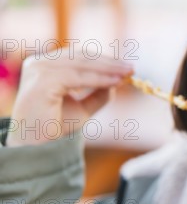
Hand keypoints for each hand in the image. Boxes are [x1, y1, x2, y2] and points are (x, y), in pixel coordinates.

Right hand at [6, 49, 132, 146]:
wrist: (36, 147)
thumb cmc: (55, 128)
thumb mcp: (82, 108)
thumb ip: (98, 94)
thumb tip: (119, 82)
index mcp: (45, 66)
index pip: (79, 56)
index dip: (105, 60)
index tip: (127, 67)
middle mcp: (38, 64)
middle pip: (81, 57)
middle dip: (110, 63)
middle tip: (132, 68)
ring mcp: (38, 70)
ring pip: (81, 64)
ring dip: (108, 69)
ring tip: (127, 74)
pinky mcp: (42, 82)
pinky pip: (77, 77)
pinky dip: (99, 79)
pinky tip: (115, 82)